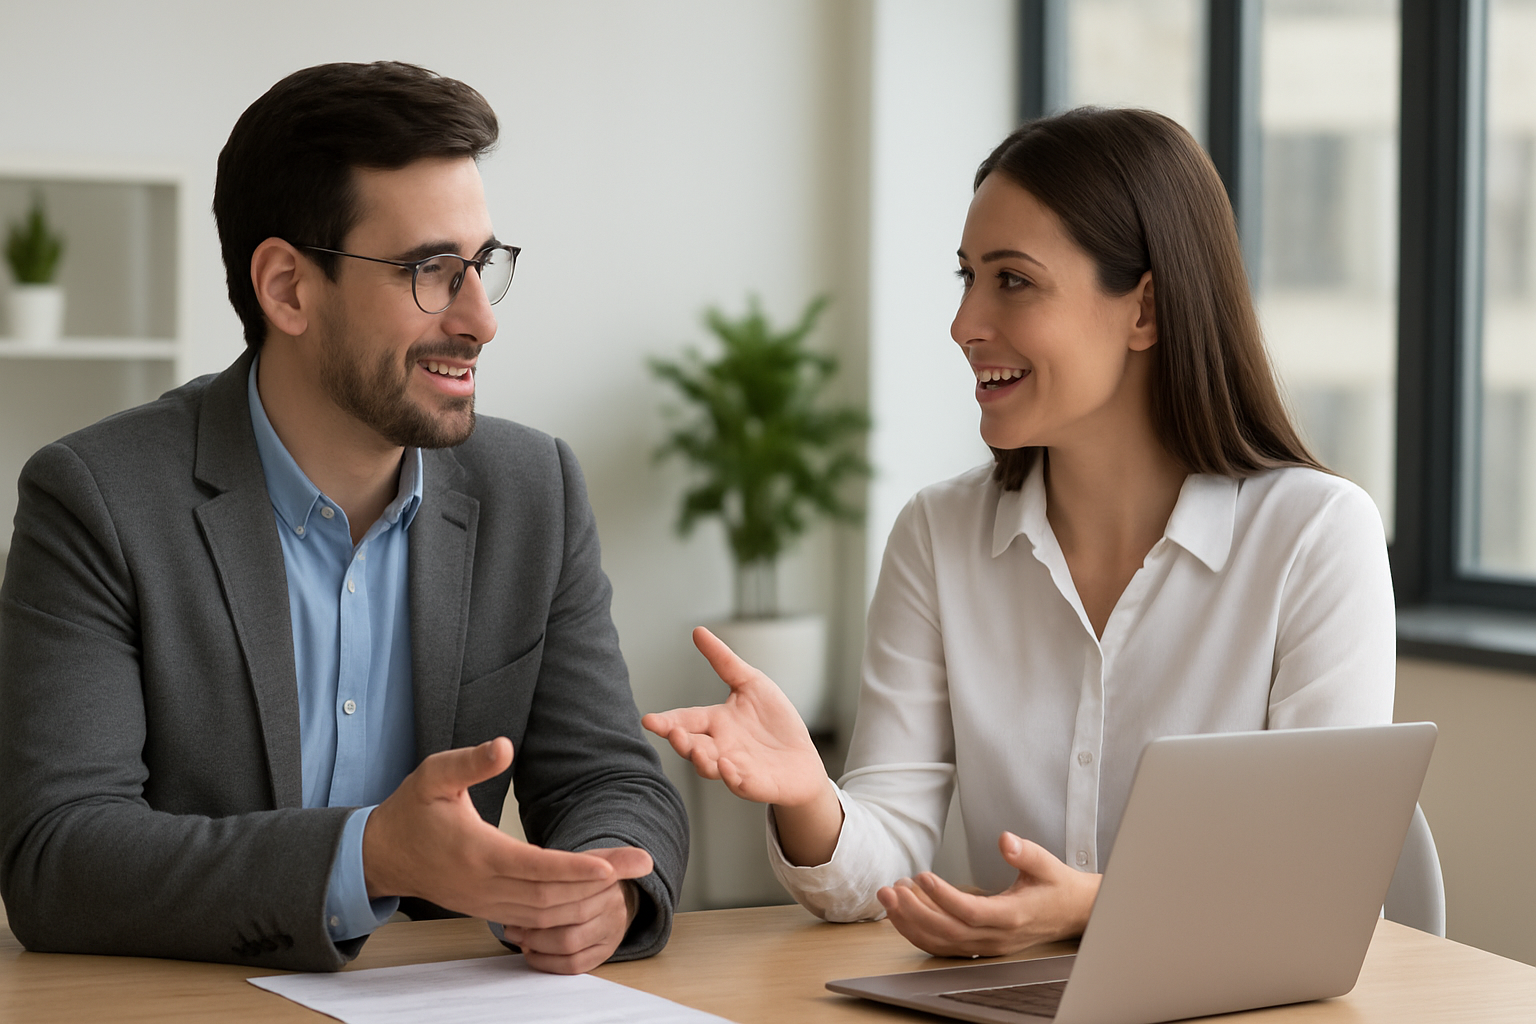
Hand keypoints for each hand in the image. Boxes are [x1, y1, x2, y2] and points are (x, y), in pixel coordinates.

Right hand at [363, 738, 653, 973]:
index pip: (535, 867)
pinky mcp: (488, 909)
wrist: (381, 854)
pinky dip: (567, 912)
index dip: (575, 868)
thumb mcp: (433, 774)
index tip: (611, 864)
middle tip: (643, 862)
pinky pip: (534, 920)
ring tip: (628, 876)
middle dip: (600, 882)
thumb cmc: (411, 810)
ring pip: (546, 913)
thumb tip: (504, 745)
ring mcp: (486, 902)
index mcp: (476, 853)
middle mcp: (485, 886)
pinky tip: (593, 895)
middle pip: (551, 894)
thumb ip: (469, 762)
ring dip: (589, 899)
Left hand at [504, 870, 641, 973]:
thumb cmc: (584, 881)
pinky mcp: (605, 954)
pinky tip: (534, 954)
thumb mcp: (581, 860)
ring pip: (570, 944)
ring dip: (539, 944)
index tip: (520, 901)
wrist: (607, 900)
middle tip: (513, 927)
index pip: (575, 887)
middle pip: (572, 916)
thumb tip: (566, 866)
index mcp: (608, 877)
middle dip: (536, 923)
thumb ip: (569, 861)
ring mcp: (612, 931)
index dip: (544, 896)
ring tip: (521, 939)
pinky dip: (549, 963)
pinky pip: (575, 965)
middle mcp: (614, 905)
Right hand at [642, 627, 842, 865]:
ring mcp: (734, 768)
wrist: (803, 758)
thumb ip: (723, 661)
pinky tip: (728, 766)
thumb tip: (697, 631)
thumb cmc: (775, 722)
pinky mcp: (754, 784)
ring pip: (709, 767)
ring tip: (696, 750)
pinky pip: (738, 783)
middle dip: (680, 740)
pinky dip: (731, 776)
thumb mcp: (751, 684)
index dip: (667, 721)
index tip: (648, 720)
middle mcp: (719, 747)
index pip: (686, 719)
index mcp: (716, 722)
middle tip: (671, 732)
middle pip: (692, 745)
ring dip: (701, 760)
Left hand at [877, 832, 1100, 957]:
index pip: (972, 913)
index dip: (944, 897)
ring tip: (889, 897)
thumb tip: (1005, 840)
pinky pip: (944, 945)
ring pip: (942, 942)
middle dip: (914, 912)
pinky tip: (901, 912)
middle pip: (948, 932)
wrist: (1072, 913)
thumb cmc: (1057, 886)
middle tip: (890, 888)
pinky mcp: (980, 945)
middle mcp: (997, 937)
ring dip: (910, 923)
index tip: (922, 876)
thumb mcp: (1047, 864)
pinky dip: (919, 932)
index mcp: (1013, 916)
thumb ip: (1026, 853)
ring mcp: (987, 945)